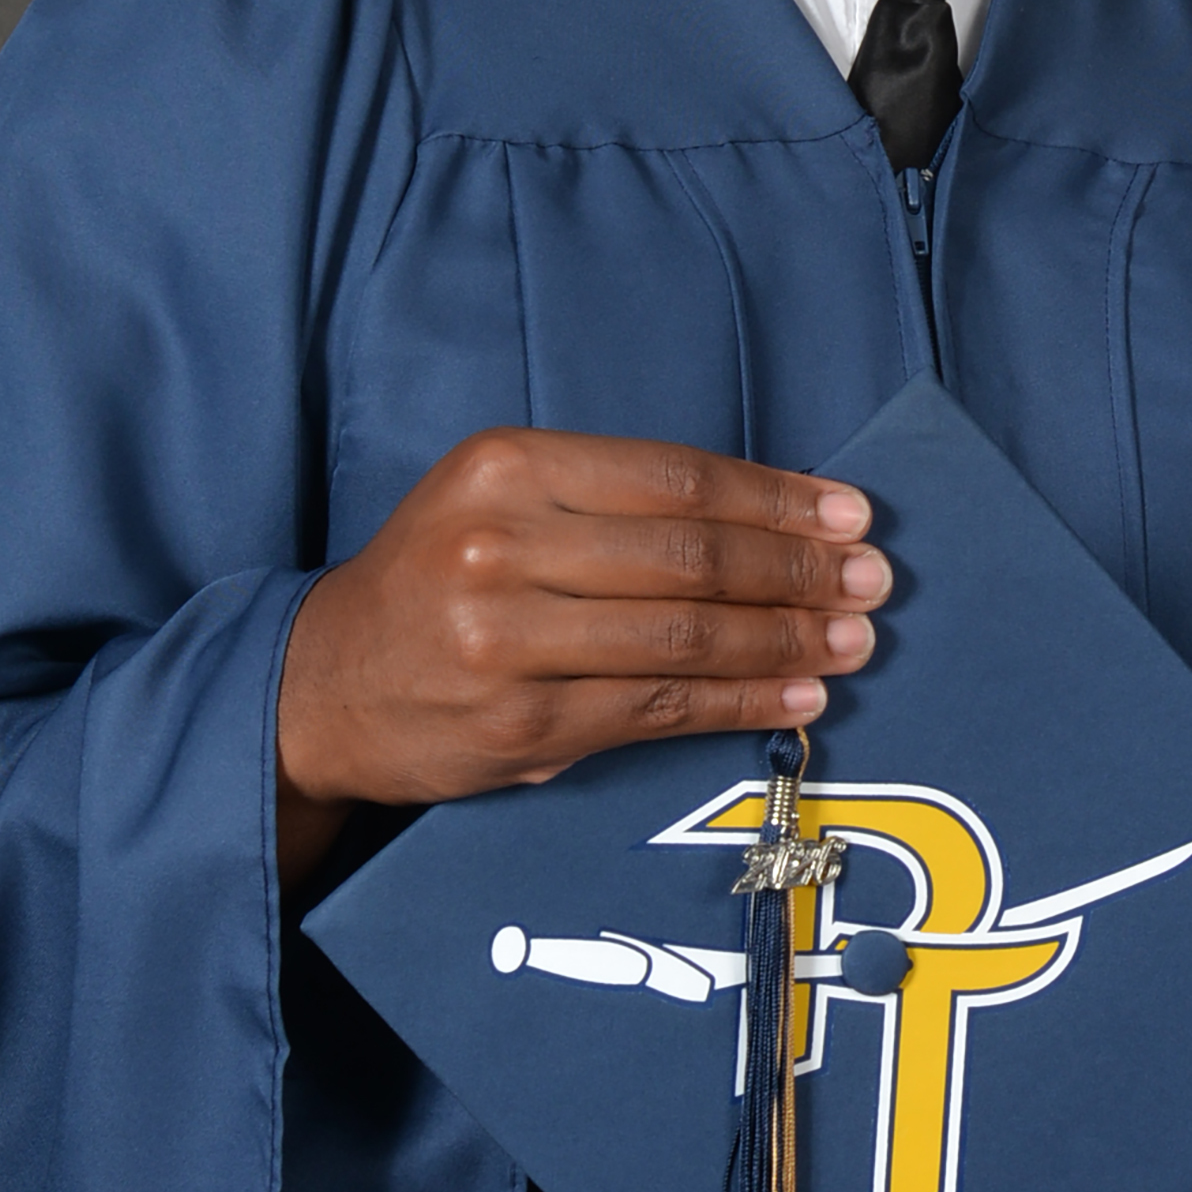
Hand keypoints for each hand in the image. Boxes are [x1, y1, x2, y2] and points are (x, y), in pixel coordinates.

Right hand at [274, 429, 887, 884]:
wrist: (321, 684)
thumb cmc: (434, 579)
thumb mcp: (498, 500)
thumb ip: (611, 502)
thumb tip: (767, 520)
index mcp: (506, 467)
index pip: (676, 479)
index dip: (775, 499)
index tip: (848, 515)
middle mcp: (501, 545)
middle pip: (690, 558)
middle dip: (796, 572)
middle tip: (870, 582)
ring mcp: (507, 640)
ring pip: (684, 638)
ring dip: (784, 641)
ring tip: (849, 641)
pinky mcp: (520, 723)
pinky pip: (658, 710)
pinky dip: (740, 703)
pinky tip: (795, 695)